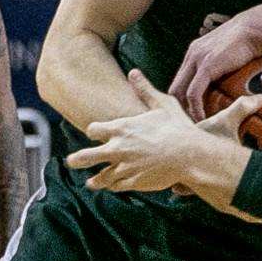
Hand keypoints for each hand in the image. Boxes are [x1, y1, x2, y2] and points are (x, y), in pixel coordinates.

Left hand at [67, 70, 260, 192]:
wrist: (190, 155)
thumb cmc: (178, 127)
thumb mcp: (162, 104)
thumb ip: (144, 89)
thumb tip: (133, 72)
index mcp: (121, 128)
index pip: (94, 130)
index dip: (94, 132)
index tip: (95, 134)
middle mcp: (117, 148)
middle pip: (87, 156)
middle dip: (78, 159)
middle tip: (72, 161)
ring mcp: (124, 167)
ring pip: (101, 177)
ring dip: (95, 180)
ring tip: (90, 183)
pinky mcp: (133, 182)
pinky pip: (117, 186)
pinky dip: (114, 186)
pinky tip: (112, 187)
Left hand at [170, 4, 261, 120]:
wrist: (257, 28)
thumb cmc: (251, 39)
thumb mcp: (230, 52)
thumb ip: (223, 64)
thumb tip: (229, 78)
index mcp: (195, 52)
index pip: (180, 80)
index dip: (182, 99)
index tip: (190, 114)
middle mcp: (192, 55)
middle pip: (175, 87)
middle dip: (179, 107)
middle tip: (188, 124)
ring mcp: (197, 59)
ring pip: (180, 92)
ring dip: (185, 111)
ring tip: (194, 126)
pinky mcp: (206, 66)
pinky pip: (194, 93)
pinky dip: (195, 109)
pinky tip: (202, 119)